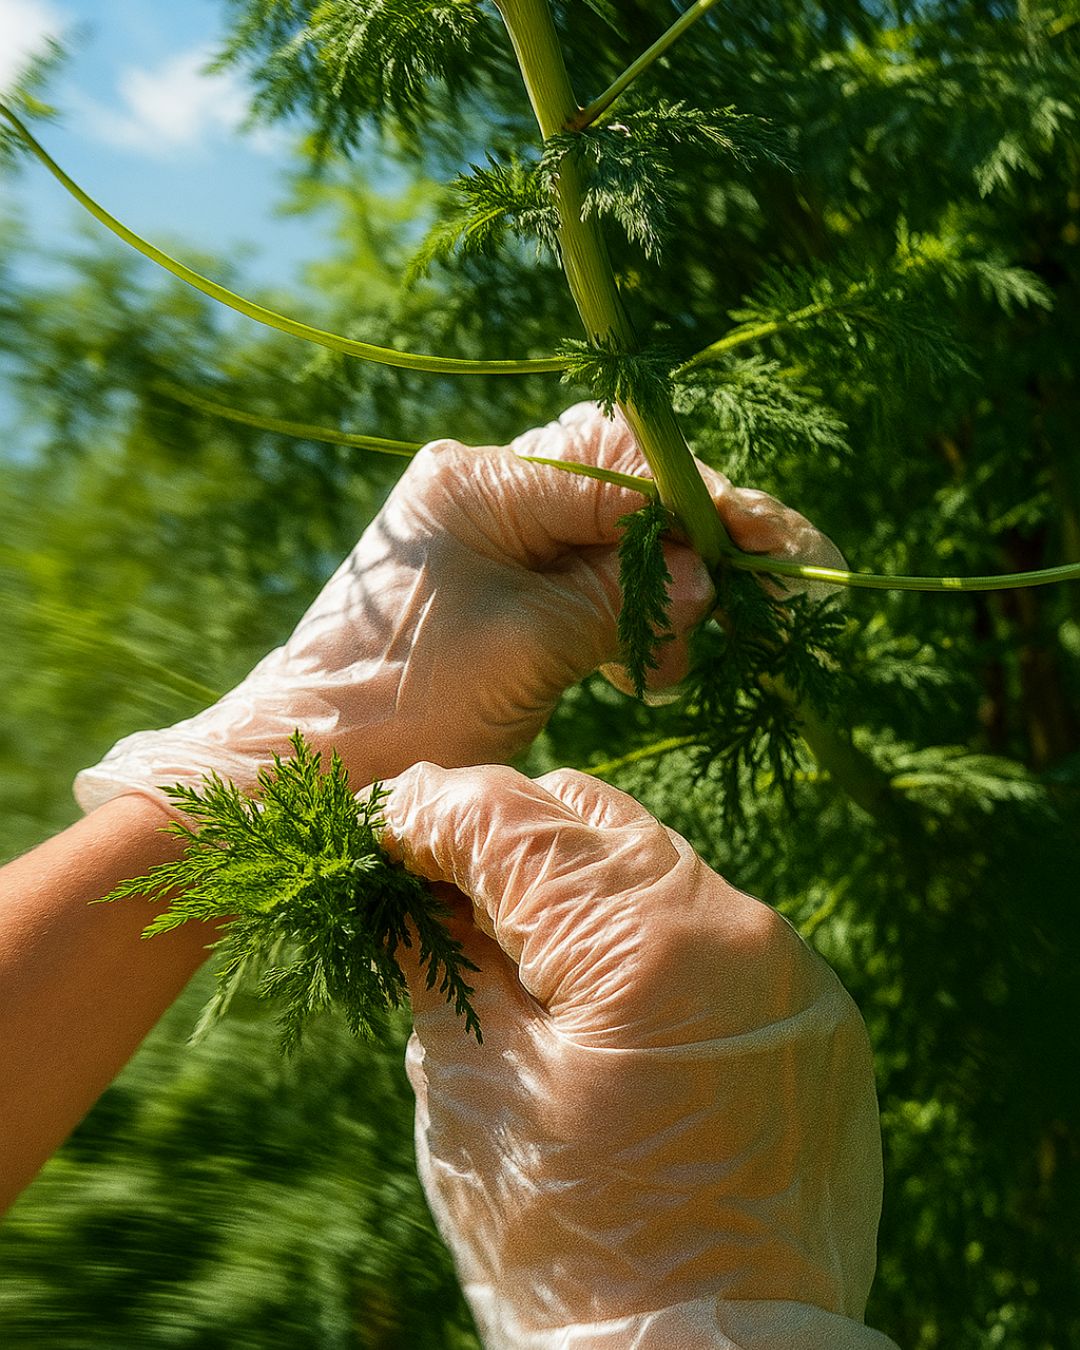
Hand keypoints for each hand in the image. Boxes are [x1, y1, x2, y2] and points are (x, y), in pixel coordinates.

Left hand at [74, 403, 842, 813]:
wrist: (312, 768)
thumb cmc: (399, 707)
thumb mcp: (526, 648)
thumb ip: (623, 599)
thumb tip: (713, 575)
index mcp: (476, 481)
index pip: (620, 469)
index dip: (707, 507)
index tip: (778, 547)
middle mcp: (484, 489)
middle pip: (624, 488)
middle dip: (698, 541)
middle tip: (766, 593)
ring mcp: (492, 536)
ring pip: (616, 537)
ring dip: (666, 590)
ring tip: (684, 660)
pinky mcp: (503, 585)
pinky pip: (591, 582)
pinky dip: (631, 619)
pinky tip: (648, 670)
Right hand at [380, 762, 895, 1348]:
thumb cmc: (570, 1251)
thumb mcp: (473, 1094)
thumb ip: (438, 959)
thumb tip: (404, 881)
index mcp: (646, 951)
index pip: (515, 819)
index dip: (431, 813)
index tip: (383, 835)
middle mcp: (739, 932)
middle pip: (590, 813)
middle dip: (501, 833)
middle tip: (436, 886)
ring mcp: (791, 968)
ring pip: (653, 857)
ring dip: (573, 879)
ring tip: (514, 950)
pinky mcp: (815, 1009)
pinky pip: (709, 922)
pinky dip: (639, 930)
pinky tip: (599, 997)